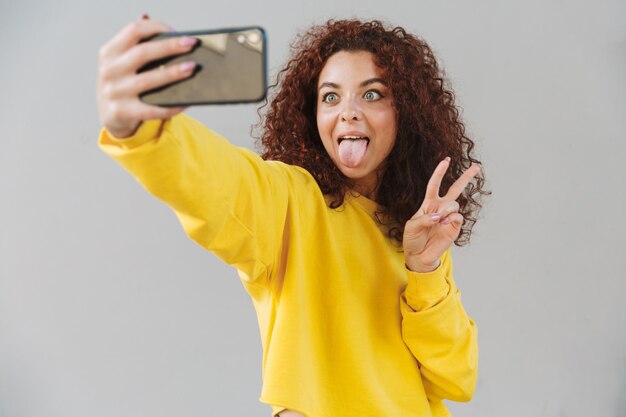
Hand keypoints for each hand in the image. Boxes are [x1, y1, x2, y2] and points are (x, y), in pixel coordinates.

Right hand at [97, 15, 196, 137]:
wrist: (112, 115)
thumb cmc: (125, 82)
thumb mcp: (124, 61)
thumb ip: (139, 44)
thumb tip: (165, 29)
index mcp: (110, 52)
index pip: (133, 30)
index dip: (156, 27)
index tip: (176, 31)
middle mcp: (109, 70)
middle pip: (142, 53)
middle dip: (170, 46)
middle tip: (192, 44)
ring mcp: (114, 92)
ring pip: (147, 80)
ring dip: (172, 73)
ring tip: (192, 68)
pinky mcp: (122, 112)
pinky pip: (152, 109)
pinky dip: (171, 106)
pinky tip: (187, 101)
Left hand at [403, 157, 480, 272]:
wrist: (418, 255)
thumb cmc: (412, 239)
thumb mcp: (411, 227)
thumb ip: (423, 219)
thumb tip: (439, 216)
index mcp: (428, 204)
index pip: (435, 184)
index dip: (440, 172)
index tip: (446, 160)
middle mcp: (440, 208)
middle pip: (455, 189)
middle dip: (466, 178)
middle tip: (477, 167)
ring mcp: (449, 217)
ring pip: (455, 203)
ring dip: (446, 209)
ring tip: (439, 219)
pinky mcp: (454, 227)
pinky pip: (458, 217)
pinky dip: (451, 218)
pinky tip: (444, 223)